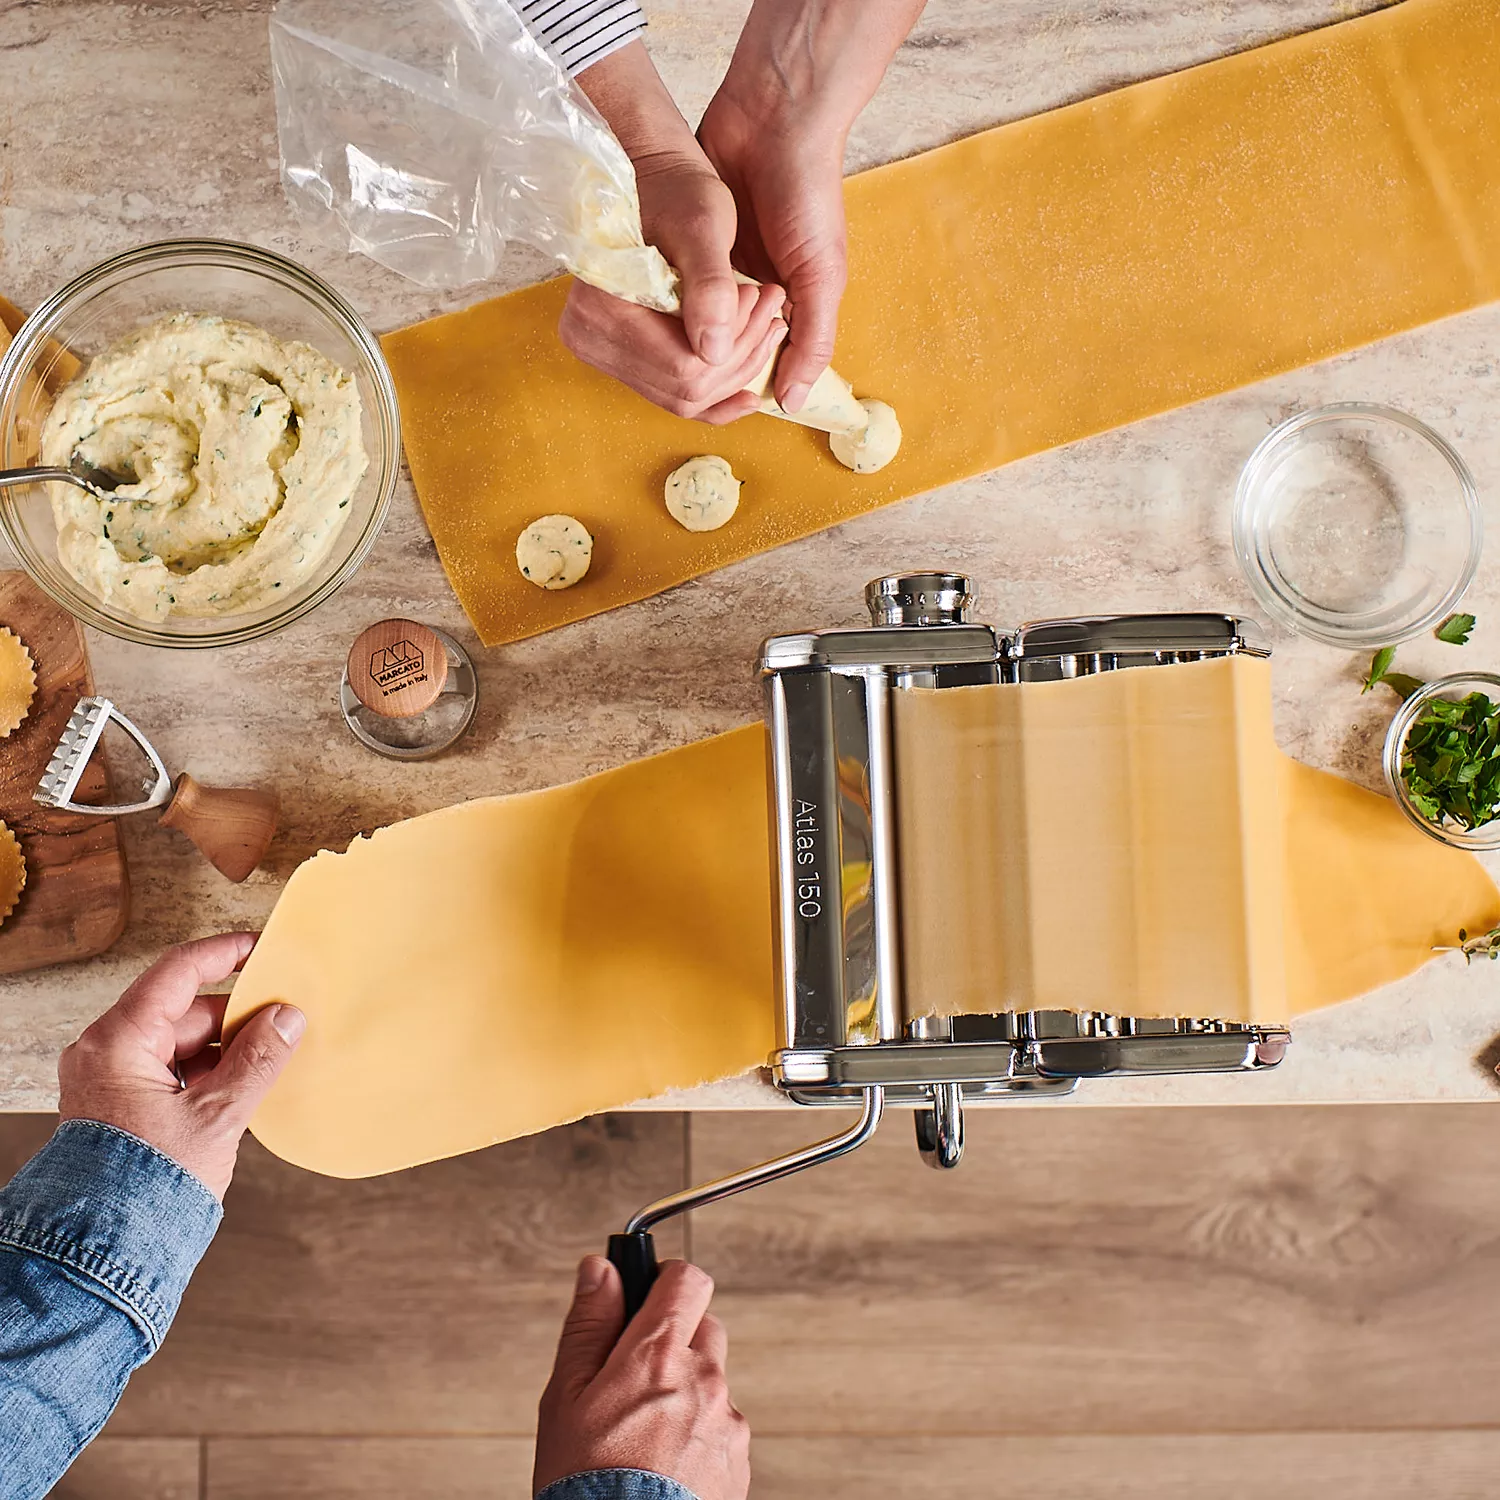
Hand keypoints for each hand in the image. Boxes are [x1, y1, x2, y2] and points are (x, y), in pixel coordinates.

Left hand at [57, 933, 304, 1199]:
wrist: (102, 1250)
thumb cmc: (148, 1186)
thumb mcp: (217, 1116)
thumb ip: (257, 1060)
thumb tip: (287, 1018)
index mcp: (118, 1043)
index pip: (177, 972)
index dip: (224, 953)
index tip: (262, 947)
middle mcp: (105, 1052)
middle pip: (183, 1010)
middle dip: (235, 1015)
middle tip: (284, 1019)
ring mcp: (109, 1079)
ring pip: (179, 1041)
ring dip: (224, 1047)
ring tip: (269, 1059)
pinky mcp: (119, 1104)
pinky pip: (170, 1069)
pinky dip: (207, 1071)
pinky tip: (243, 1084)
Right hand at [533, 1257, 749, 1499]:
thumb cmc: (586, 1483)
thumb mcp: (565, 1397)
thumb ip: (588, 1324)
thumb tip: (600, 1269)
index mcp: (659, 1354)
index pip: (686, 1278)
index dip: (665, 1281)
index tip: (647, 1296)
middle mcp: (705, 1379)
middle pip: (704, 1328)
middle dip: (674, 1341)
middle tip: (635, 1378)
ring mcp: (728, 1422)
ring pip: (714, 1381)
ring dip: (688, 1391)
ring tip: (644, 1434)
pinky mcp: (740, 1462)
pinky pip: (724, 1426)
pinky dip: (700, 1433)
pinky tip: (665, 1463)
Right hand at [564, 39, 787, 422]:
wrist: (652, 177)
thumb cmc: (676, 190)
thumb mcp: (703, 228)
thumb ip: (708, 288)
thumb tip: (714, 354)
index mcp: (601, 309)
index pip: (683, 367)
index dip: (735, 344)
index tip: (761, 298)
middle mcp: (590, 338)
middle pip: (683, 389)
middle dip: (739, 359)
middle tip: (771, 314)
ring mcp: (600, 352)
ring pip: (683, 397)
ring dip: (733, 372)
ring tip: (765, 327)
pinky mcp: (618, 357)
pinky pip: (671, 395)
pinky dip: (713, 395)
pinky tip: (747, 387)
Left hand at [697, 0, 927, 411]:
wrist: (775, 118)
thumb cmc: (808, 197)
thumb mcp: (820, 276)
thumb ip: (810, 340)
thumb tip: (791, 403)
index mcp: (785, 308)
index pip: (757, 365)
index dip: (739, 378)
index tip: (722, 385)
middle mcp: (750, 294)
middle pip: (719, 348)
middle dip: (709, 348)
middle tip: (695, 341)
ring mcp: (717, 270)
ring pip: (689, 321)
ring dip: (680, 324)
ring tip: (666, 324)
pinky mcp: (687, 245)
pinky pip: (666, 283)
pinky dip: (660, 292)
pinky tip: (648, 301)